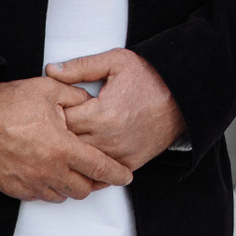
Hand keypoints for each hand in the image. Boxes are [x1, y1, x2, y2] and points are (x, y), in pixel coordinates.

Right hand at [0, 77, 133, 201]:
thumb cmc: (10, 101)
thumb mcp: (50, 90)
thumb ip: (78, 97)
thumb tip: (93, 102)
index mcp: (62, 148)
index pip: (99, 168)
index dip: (116, 174)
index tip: (126, 177)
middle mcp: (48, 170)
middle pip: (83, 190)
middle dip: (94, 181)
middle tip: (96, 170)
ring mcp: (29, 182)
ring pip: (61, 196)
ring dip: (70, 186)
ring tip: (71, 170)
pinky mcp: (12, 188)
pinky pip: (39, 197)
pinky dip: (49, 188)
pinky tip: (48, 173)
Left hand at [49, 49, 186, 170]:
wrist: (184, 96)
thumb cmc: (151, 78)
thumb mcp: (116, 62)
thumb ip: (81, 66)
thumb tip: (51, 70)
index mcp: (101, 113)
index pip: (61, 121)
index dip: (55, 113)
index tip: (56, 107)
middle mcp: (108, 138)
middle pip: (67, 144)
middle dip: (60, 134)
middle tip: (58, 124)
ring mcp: (119, 153)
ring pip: (82, 160)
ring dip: (74, 150)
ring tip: (71, 138)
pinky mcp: (130, 162)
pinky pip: (102, 173)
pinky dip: (92, 166)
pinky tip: (88, 155)